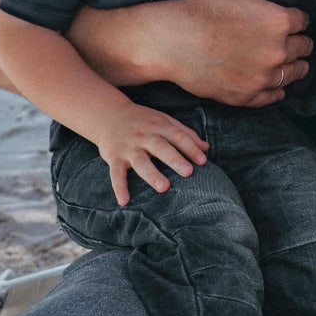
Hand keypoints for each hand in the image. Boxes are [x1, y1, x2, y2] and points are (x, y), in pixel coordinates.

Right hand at [85, 103, 209, 205]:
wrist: (109, 114)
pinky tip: (124, 201)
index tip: (203, 161)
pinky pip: (116, 174)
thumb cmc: (143, 121)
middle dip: (174, 159)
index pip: (178, 136)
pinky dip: (119, 187)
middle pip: (161, 147)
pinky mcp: (114, 157)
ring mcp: (128, 147)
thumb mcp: (164, 121)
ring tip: (164, 187)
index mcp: (159, 126)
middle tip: (188, 172)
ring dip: (152, 174)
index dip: (191, 148)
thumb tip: (206, 148)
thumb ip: (185, 133)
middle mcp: (144, 136)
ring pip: (140, 161)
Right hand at [162, 0, 313, 107]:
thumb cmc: (201, 7)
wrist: (171, 41)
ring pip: (293, 74)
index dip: (295, 18)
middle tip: (288, 40)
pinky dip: (275, 89)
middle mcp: (278, 51)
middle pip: (303, 48)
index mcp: (279, 21)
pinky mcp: (248, 96)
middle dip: (297, 42)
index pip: (303, 21)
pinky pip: (274, 96)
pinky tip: (272, 82)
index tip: (289, 20)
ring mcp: (263, 77)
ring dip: (292, 66)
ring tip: (286, 62)